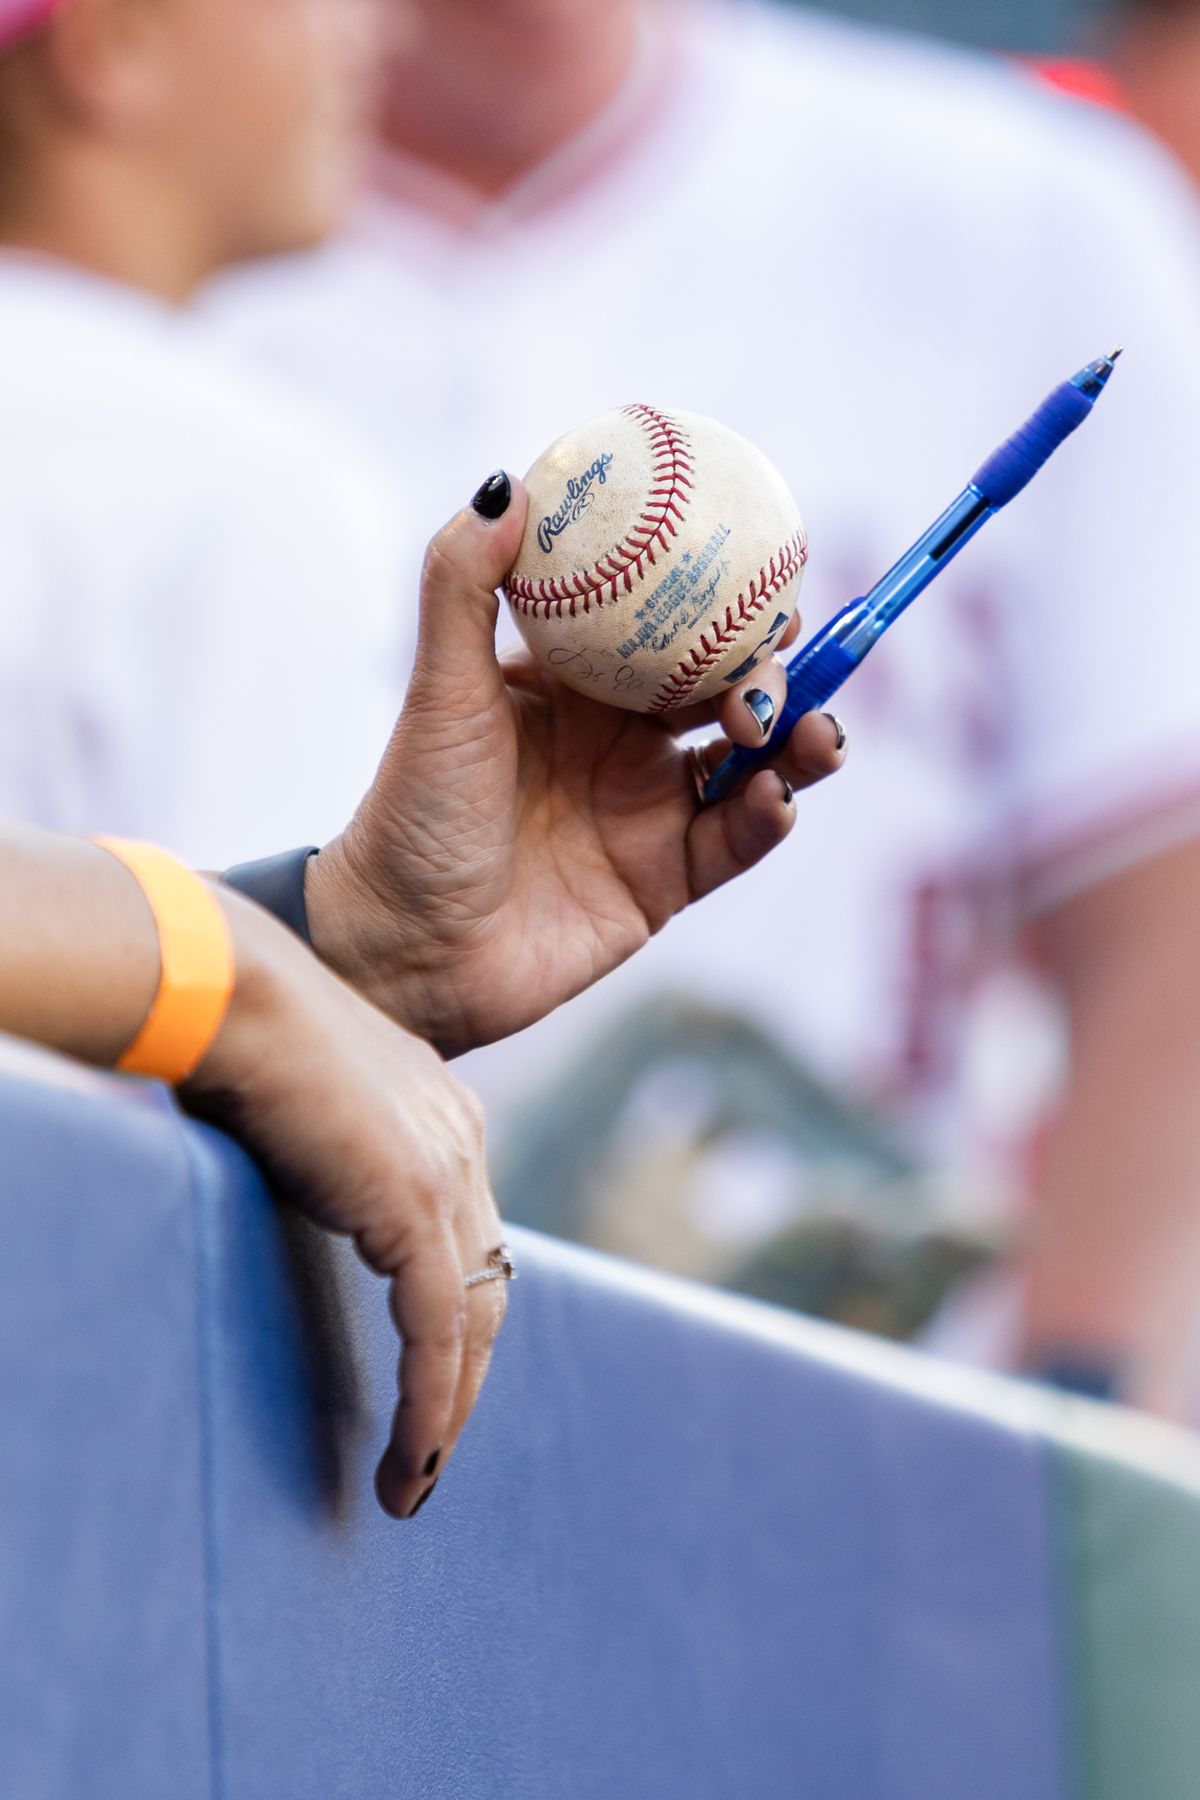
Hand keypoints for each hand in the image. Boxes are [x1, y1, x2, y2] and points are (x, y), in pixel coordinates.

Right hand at [183, 887, 504, 1520]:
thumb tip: (313, 1201)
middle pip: (487, 1289)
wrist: (232, 992)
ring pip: (472, 1323)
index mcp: (444, 1118)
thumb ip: (335, 1167)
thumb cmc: (241, 1040)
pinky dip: (430, 1405)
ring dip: (448, 1412)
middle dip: (463, 1377)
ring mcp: (447, 1173)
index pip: (470, 1242)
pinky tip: (411, 1461)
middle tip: (427, 1450)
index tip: (431, 1381)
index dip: (454, 1319)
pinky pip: (436, 1332)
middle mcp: (463, 1143)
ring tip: (413, 1480)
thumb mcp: (312, 1118)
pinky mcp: (415, 1205)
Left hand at [308, 476, 845, 1055]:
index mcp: (576, 689)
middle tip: (782, 655)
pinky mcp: (665, 883)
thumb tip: (507, 484)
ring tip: (807, 730)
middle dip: (770, 668)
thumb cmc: (412, 815)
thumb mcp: (441, 694)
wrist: (405, 946)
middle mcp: (621, 744)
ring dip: (792, 740)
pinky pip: (734, 841)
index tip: (763, 565)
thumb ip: (464, 588)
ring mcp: (647, 814)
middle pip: (724, 689)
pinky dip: (764, 816)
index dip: (722, 597)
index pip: (666, 629)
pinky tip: (772, 797)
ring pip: (749, 764)